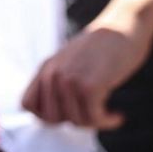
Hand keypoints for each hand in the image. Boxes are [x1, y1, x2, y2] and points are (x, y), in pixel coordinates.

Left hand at [21, 19, 151, 129]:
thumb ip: (59, 82)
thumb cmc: (104, 50)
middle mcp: (54, 73)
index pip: (27, 104)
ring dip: (96, 123)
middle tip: (91, 114)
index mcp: (46, 67)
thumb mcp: (73, 62)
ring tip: (108, 114)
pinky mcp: (90, 85)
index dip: (46, 116)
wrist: (125, 28)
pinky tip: (118, 116)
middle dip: (73, 122)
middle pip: (52, 119)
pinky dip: (108, 122)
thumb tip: (54, 116)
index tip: (69, 113)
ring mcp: (70, 79)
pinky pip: (94, 118)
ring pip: (76, 122)